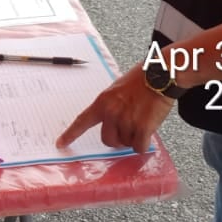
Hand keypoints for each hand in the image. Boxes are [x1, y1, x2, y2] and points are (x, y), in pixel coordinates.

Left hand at [56, 65, 174, 150]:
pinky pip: (139, 147)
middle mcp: (111, 113)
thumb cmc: (142, 78)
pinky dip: (144, 144)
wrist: (161, 74)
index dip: (70, 134)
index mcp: (103, 102)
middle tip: (128, 130)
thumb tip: (113, 124)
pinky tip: (149, 131)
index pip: (82, 121)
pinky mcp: (142, 128)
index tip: (60, 144)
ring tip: (143, 119)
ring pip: (126, 143)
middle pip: (107, 140)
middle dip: (117, 140)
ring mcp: (126, 120)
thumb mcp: (117, 89)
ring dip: (134, 137)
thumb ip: (111, 106)